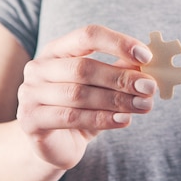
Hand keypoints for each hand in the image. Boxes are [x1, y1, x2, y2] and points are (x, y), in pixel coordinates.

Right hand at [16, 25, 156, 169]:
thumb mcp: (104, 87)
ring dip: (117, 100)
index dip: (118, 43)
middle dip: (121, 78)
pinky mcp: (30, 120)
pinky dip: (102, 119)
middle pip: (83, 67)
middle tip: (150, 87)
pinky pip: (71, 117)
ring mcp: (30, 93)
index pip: (88, 35)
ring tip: (144, 105)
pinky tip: (124, 120)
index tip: (146, 57)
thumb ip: (121, 72)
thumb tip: (150, 65)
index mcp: (57, 50)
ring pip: (79, 94)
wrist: (56, 145)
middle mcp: (39, 67)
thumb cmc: (83, 109)